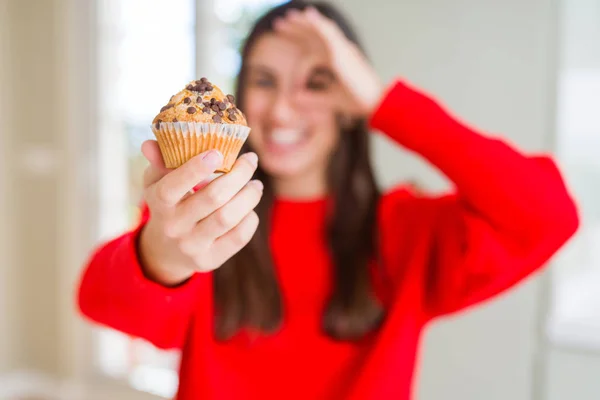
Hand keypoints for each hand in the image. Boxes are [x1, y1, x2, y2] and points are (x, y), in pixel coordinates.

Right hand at [138, 141, 262, 285]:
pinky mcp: (210, 260)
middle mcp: (174, 226)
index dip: (195, 168)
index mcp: (158, 203)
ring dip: (249, 196)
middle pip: (213, 197)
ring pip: (228, 217)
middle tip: (251, 160)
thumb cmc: (168, 203)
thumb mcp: (157, 181)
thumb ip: (159, 160)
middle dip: (238, 175)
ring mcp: (192, 246)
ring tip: (255, 184)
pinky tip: (250, 207)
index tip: (217, 152)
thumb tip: (150, 144)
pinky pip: (239, 237)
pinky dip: (250, 218)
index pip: (173, 186)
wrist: (167, 249)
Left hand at [273, 6, 382, 116]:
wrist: (376, 103)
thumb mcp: (328, 100)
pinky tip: (308, 15)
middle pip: (314, 36)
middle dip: (297, 29)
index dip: (299, 69)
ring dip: (303, 23)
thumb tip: (292, 99)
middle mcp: (340, 50)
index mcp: (338, 60)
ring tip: (287, 18)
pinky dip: (318, 24)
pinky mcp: (342, 53)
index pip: (313, 52)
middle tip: (279, 23)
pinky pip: (328, 34)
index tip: (294, 92)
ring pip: (319, 30)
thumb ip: (310, 99)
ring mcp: (342, 49)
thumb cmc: (356, 101)